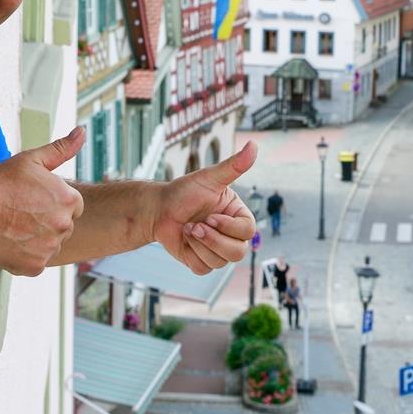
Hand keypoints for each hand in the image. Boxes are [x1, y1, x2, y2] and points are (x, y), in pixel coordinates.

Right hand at [0, 127, 85, 275]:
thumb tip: (81, 132)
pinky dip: (25, 255)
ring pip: (49, 245)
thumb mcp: (32, 159)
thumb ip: (61, 148)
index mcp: (69, 200)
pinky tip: (11, 242)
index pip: (73, 206)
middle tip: (21, 213)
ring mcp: (49, 248)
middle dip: (47, 221)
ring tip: (14, 227)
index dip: (53, 202)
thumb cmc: (0, 184)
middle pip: (62, 226)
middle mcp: (64, 226)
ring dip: (37, 239)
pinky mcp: (34, 267)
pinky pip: (36, 262)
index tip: (34, 201)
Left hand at [153, 142, 257, 274]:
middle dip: (213, 240)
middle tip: (195, 225)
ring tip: (188, 229)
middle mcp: (231, 235)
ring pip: (221, 262)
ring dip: (199, 244)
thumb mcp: (209, 178)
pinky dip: (192, 254)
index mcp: (238, 216)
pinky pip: (204, 268)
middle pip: (238, 252)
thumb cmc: (185, 191)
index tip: (210, 217)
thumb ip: (233, 166)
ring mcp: (217, 250)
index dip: (229, 228)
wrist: (159, 209)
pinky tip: (185, 239)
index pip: (248, 231)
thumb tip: (254, 145)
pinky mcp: (201, 261)